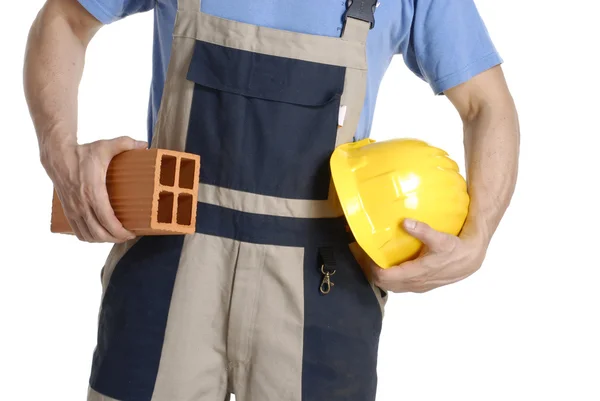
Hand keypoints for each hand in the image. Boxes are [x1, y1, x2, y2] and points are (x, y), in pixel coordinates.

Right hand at [43, 136, 147, 242]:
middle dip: (116, 239)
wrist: (57, 156)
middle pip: (99, 233)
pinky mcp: (68, 211)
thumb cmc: (83, 152)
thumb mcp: (105, 146)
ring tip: (117, 236)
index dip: (120, 232)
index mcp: (93, 192)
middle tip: (129, 235)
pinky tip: (100, 237)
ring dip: (104, 240)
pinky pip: (78, 232)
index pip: (107, 220)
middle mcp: (81, 204)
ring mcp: (73, 210)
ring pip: (88, 236)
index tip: (132, 233)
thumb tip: (145, 144)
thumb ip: (125, 143)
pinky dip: (90, 238)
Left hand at [367, 219, 487, 293]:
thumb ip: (422, 230)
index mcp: (416, 273)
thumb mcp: (440, 238)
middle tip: (367, 256)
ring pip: (393, 287)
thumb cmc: (455, 249)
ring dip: (382, 277)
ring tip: (376, 260)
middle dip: (373, 272)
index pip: (385, 277)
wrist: (470, 260)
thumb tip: (406, 222)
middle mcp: (415, 283)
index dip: (372, 268)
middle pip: (385, 284)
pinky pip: (401, 286)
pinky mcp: (422, 285)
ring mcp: (418, 286)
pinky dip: (392, 278)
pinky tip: (391, 265)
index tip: (367, 254)